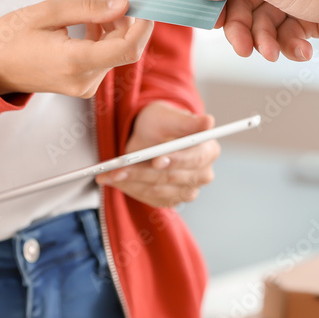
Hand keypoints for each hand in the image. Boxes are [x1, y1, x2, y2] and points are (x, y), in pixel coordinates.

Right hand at [0, 0, 153, 96]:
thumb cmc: (11, 38)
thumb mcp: (47, 12)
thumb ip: (89, 9)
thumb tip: (124, 5)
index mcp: (75, 62)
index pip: (128, 48)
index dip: (143, 24)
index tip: (143, 0)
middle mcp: (84, 79)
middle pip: (121, 44)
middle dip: (118, 11)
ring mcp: (84, 83)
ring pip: (112, 46)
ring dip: (105, 16)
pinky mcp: (82, 80)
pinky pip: (100, 52)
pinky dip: (96, 29)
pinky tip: (83, 6)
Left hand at [97, 101, 218, 208]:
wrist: (149, 136)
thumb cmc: (162, 123)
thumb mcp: (170, 117)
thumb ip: (187, 122)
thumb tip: (208, 122)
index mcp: (208, 151)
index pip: (194, 159)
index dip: (175, 161)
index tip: (157, 160)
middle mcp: (202, 174)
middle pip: (172, 178)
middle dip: (143, 172)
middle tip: (118, 169)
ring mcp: (187, 190)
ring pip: (157, 190)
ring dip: (131, 182)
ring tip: (110, 174)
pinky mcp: (171, 200)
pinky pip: (149, 198)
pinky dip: (129, 189)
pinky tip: (115, 180)